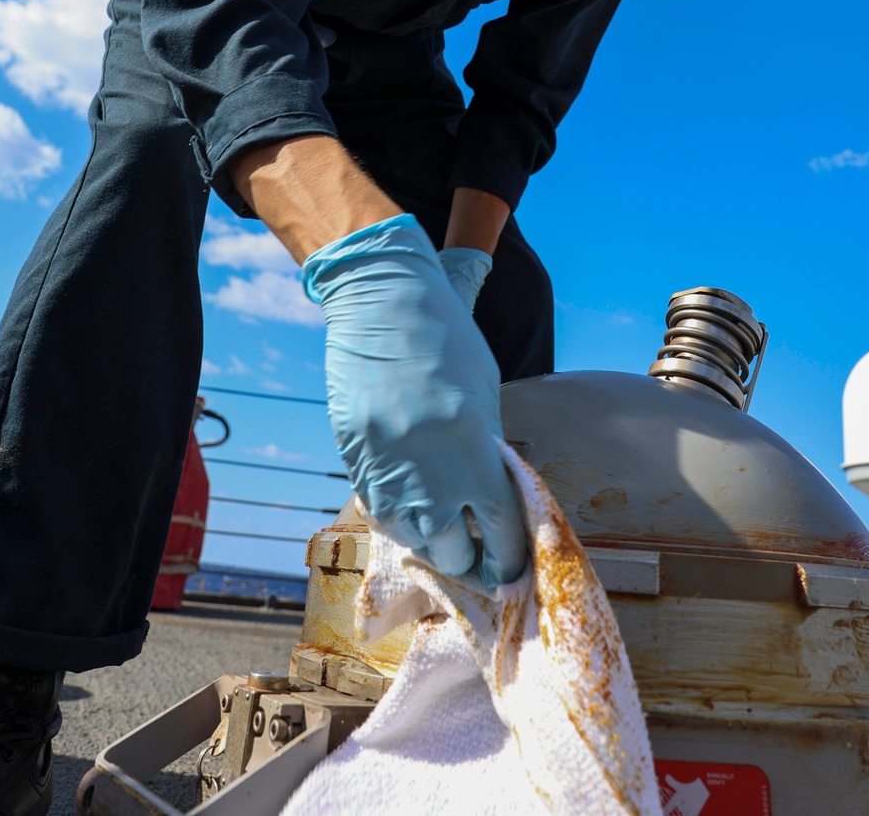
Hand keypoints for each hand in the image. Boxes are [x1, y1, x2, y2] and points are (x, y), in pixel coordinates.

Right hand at [303, 214, 524, 585]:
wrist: (380, 304)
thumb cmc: (444, 336)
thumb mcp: (483, 391)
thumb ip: (487, 445)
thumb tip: (491, 488)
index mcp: (474, 453)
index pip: (501, 531)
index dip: (509, 557)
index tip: (511, 564)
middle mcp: (431, 475)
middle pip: (453, 550)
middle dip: (470, 558)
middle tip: (478, 554)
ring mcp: (388, 473)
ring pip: (412, 539)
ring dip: (432, 540)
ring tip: (444, 531)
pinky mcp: (357, 463)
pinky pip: (381, 512)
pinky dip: (400, 517)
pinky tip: (411, 504)